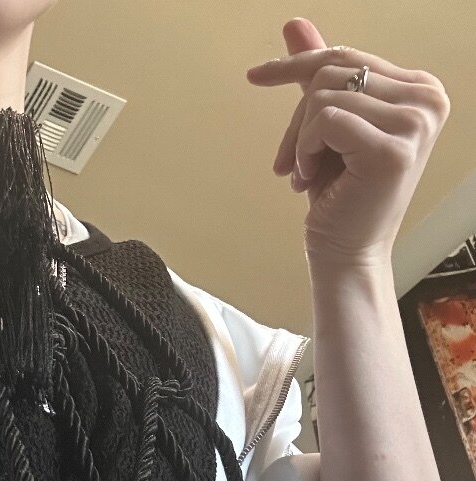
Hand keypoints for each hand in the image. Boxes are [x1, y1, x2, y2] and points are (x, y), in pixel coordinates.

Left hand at [246, 18, 450, 265]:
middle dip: (297, 117)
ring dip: (301, 139)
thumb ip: (319, 73)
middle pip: (334, 71)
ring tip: (306, 174)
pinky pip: (325, 118)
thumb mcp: (325, 126)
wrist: (346, 254)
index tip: (256, 76)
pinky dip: (305, 149)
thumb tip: (293, 23)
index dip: (297, 66)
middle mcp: (428, 99)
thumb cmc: (339, 196)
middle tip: (288, 163)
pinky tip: (310, 180)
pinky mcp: (392, 149)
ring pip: (325, 94)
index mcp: (421, 89)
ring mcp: (416, 123)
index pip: (348, 57)